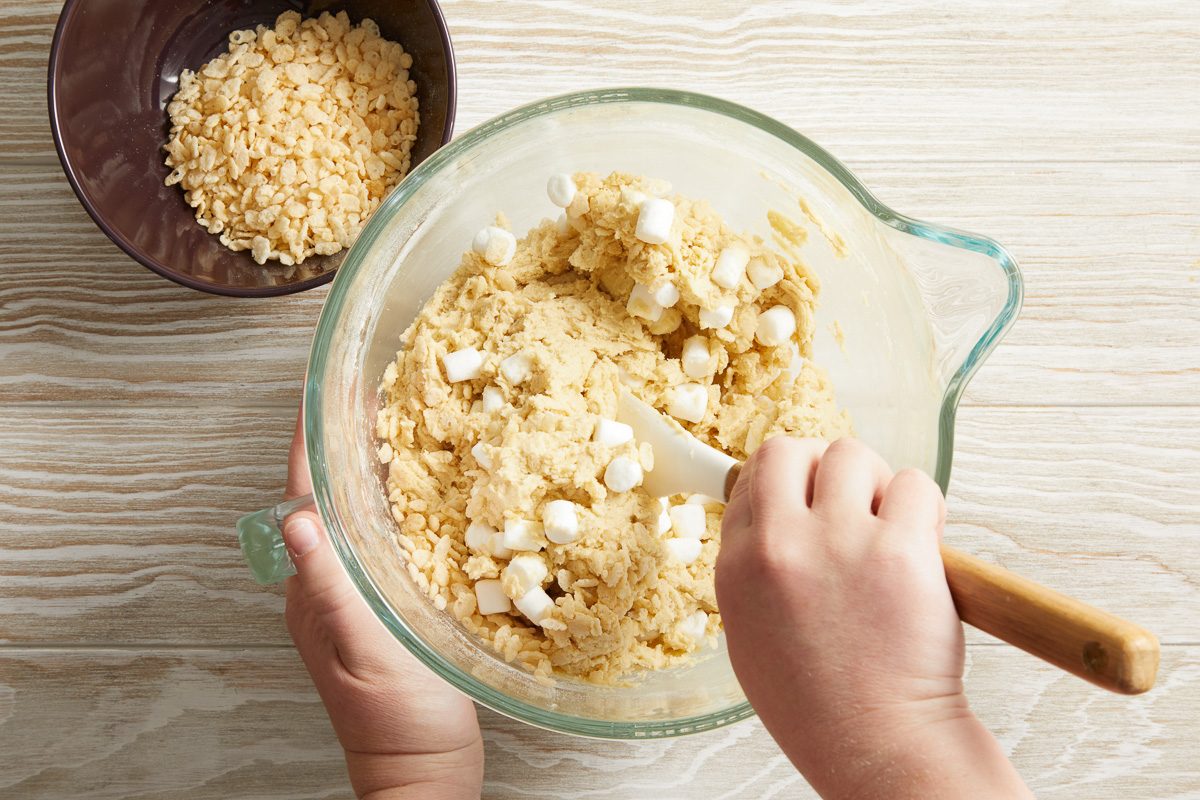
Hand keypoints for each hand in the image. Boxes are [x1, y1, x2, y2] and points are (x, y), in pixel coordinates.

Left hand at [281, 410, 482, 799]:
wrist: (423, 771)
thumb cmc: (399, 720)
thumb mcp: (365, 649)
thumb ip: (330, 587)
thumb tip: (294, 519)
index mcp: (316, 590)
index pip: (305, 499)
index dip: (313, 443)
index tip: (321, 392)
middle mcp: (329, 585)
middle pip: (328, 499)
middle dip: (342, 442)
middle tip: (368, 393)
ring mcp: (356, 596)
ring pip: (356, 516)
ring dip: (368, 467)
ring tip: (394, 424)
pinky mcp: (385, 606)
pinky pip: (383, 539)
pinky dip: (396, 503)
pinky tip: (421, 491)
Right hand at [716, 437, 1030, 799]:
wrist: (878, 747)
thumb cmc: (818, 702)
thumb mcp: (749, 631)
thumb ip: (753, 565)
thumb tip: (773, 508)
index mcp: (737, 566)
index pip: (751, 478)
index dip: (788, 486)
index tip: (811, 504)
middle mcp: (780, 545)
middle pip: (792, 450)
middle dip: (823, 467)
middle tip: (851, 504)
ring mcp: (841, 543)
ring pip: (853, 455)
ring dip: (876, 484)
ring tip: (889, 529)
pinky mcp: (902, 551)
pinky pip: (914, 484)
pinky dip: (924, 506)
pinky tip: (922, 546)